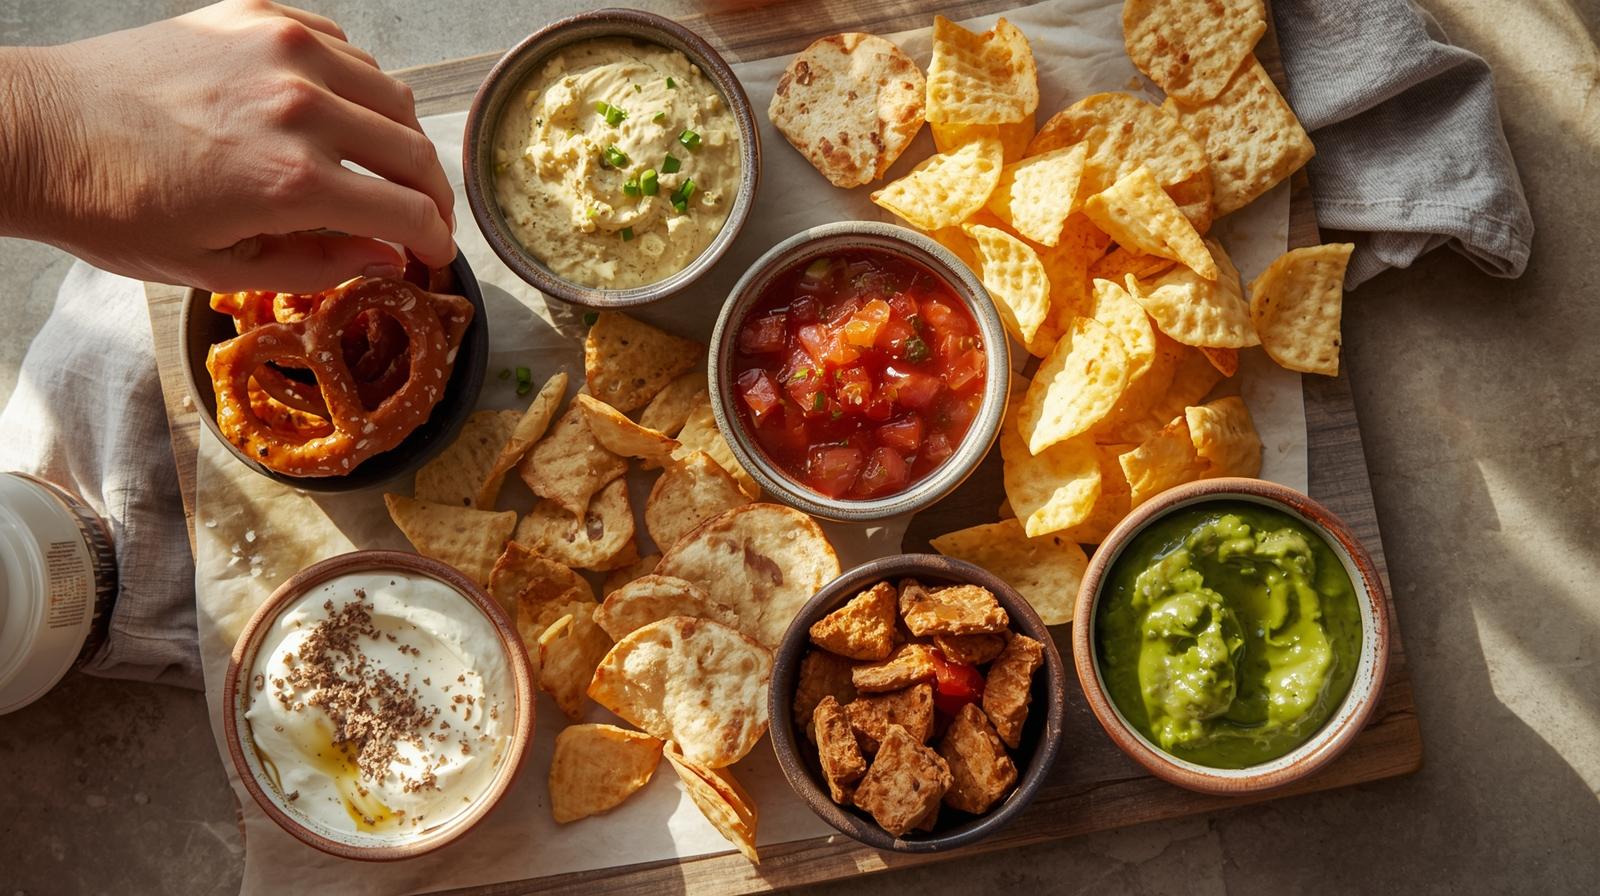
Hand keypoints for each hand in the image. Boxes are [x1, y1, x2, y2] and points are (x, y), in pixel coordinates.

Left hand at [0, 0, 454, 293]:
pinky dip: (358, 85)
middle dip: (433, 194)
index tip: (435, 254)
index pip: (409, 211)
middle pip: (414, 150)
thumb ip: (318, 265)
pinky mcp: (257, 17)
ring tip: (386, 168)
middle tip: (426, 218)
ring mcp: (281, 51)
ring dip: (400, 138)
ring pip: (390, 94)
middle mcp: (300, 107)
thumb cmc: (115, 207)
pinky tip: (340, 115)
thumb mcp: (220, 267)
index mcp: (293, 181)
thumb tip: (386, 259)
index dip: (436, 241)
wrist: (39, 133)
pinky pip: (344, 47)